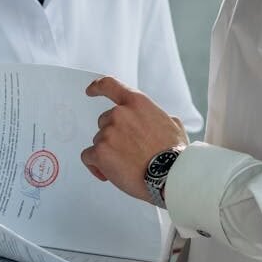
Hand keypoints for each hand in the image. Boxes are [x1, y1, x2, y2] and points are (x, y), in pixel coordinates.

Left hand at [80, 76, 188, 202]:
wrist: (170, 176)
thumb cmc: (173, 154)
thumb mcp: (172, 124)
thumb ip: (155, 117)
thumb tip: (153, 121)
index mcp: (137, 103)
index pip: (110, 85)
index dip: (97, 87)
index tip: (91, 90)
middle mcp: (120, 114)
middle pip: (104, 121)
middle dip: (113, 136)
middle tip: (128, 152)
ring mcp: (108, 132)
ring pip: (98, 141)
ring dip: (108, 152)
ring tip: (126, 166)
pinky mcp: (100, 152)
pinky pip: (88, 157)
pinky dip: (95, 166)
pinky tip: (109, 174)